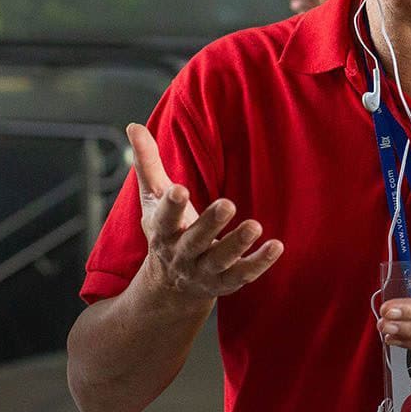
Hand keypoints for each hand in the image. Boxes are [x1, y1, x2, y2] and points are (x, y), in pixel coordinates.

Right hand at [129, 123, 282, 299]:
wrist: (170, 286)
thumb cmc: (167, 229)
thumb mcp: (154, 198)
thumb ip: (148, 163)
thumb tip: (133, 125)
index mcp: (162, 231)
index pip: (164, 218)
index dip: (171, 205)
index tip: (179, 189)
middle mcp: (182, 254)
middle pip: (194, 240)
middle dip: (209, 224)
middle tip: (227, 204)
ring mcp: (204, 271)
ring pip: (220, 261)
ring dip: (237, 244)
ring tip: (255, 226)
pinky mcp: (226, 282)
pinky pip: (243, 275)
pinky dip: (260, 263)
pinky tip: (277, 246)